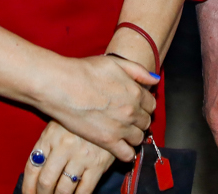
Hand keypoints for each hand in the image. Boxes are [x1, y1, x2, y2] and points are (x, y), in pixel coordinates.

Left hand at [22, 121, 116, 193]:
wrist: (107, 112)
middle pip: (46, 181)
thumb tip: (36, 174)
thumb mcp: (58, 126)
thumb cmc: (78, 122)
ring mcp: (81, 156)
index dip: (28, 186)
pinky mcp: (98, 164)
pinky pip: (84, 190)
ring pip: (63, 189)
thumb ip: (46, 147)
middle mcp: (63, 146)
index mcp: (50, 136)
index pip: (32, 167)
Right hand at [39, 55, 158, 160]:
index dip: (144, 104)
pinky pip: (127, 154)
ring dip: (133, 135)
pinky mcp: (108, 141)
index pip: (151, 104)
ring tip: (122, 131)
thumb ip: (137, 71)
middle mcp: (132, 111)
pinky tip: (120, 147)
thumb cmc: (85, 71)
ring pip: (139, 138)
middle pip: (146, 122)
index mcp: (136, 92)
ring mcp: (121, 128)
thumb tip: (154, 81)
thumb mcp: (115, 62)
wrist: (63, 85)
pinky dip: (127, 152)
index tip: (135, 105)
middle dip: (139, 120)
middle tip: (127, 118)